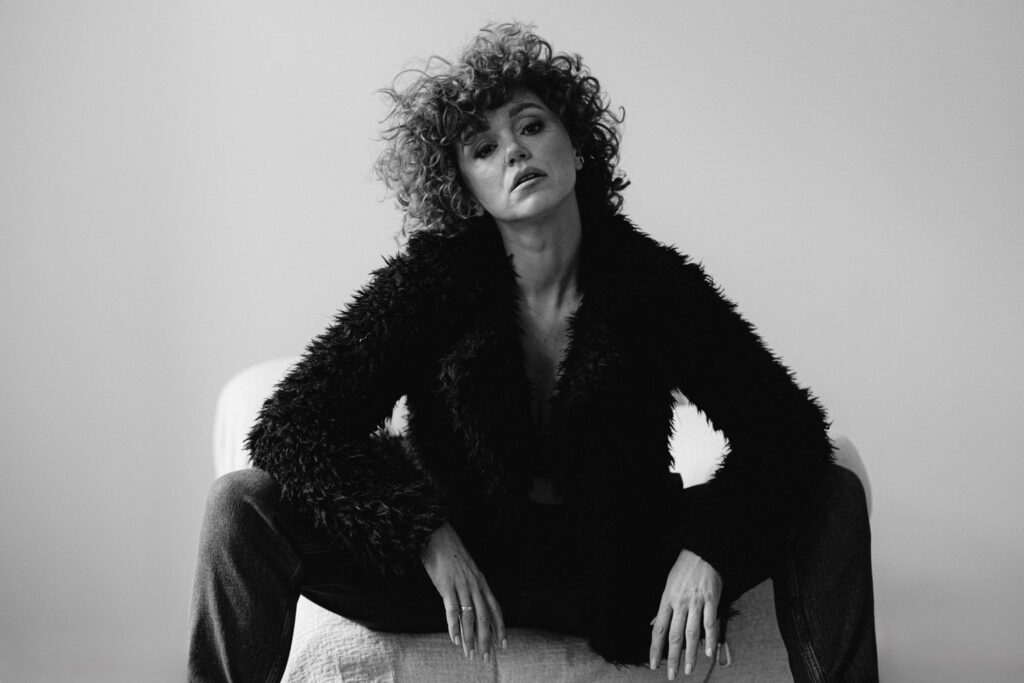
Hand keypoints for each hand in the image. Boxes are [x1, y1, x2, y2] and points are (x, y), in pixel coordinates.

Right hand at [421, 522, 506, 660]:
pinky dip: (453, 626)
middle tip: (486, 657)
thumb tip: (475, 606)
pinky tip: (454, 638)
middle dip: (486, 639)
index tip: (503, 645)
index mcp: (482, 582)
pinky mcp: (446, 586)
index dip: (500, 628)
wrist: (438, 536)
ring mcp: (461, 586)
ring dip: (469, 637)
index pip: (495, 609)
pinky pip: (452, 610)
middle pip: (484, 617)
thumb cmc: (452, 554)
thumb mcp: (468, 570)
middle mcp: (475, 585)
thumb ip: (473, 587)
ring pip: (469, 617)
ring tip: (469, 653)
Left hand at [650, 549, 721, 678]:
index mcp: (667, 599)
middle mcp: (680, 603)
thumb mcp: (668, 586)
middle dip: (672, 657)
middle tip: (671, 675)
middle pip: (675, 635)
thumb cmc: (683, 569)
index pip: (659, 629)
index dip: (655, 648)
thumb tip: (654, 624)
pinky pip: (710, 623)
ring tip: (687, 669)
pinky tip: (708, 652)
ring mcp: (696, 602)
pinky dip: (709, 639)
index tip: (653, 664)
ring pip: (692, 633)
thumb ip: (663, 608)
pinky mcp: (711, 600)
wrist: (702, 552)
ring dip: (690, 653)